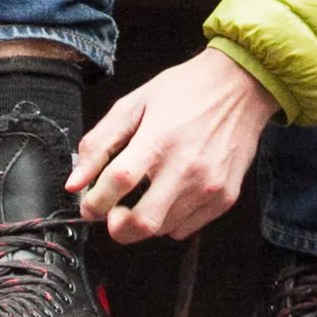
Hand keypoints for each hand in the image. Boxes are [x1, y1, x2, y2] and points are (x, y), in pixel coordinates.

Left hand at [69, 45, 278, 244]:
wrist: (241, 86)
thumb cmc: (187, 90)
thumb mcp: (135, 103)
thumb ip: (100, 142)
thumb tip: (75, 182)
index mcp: (159, 140)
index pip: (116, 184)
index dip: (94, 202)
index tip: (89, 205)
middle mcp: (186, 167)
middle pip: (142, 223)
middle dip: (117, 228)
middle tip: (112, 214)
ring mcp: (209, 186)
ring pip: (163, 229)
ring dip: (144, 221)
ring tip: (144, 196)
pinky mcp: (225, 197)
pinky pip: (187, 228)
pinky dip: (170, 221)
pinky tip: (170, 196)